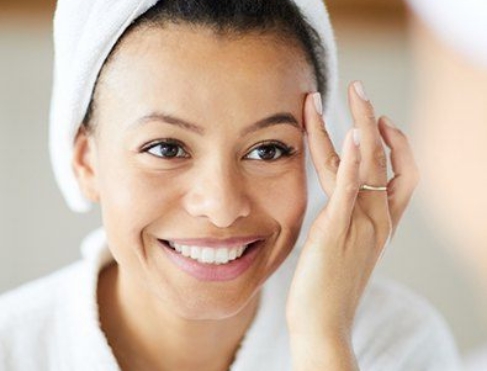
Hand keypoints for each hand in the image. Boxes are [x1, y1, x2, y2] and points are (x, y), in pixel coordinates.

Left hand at [286, 81, 418, 369]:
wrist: (324, 322)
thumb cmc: (330, 286)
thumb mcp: (346, 247)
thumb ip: (347, 220)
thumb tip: (337, 200)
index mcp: (381, 222)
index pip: (401, 173)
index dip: (396, 143)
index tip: (378, 120)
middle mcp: (378, 218)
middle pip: (385, 156)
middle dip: (373, 117)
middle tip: (359, 88)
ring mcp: (361, 222)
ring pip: (367, 162)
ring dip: (360, 121)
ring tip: (351, 91)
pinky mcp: (337, 228)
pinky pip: (349, 187)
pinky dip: (352, 158)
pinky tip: (350, 130)